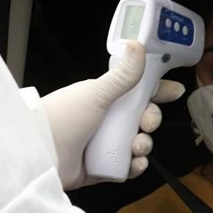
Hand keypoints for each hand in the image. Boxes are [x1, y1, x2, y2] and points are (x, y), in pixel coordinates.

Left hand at [39, 41, 185, 189]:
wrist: (39, 155)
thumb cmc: (63, 117)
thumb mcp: (96, 93)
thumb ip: (122, 75)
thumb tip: (138, 44)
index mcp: (104, 98)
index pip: (137, 92)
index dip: (157, 92)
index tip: (173, 92)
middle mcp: (106, 120)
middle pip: (142, 119)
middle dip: (151, 121)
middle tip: (146, 124)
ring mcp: (104, 145)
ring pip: (138, 144)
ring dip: (144, 145)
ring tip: (136, 148)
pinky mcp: (101, 168)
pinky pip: (127, 167)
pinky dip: (135, 167)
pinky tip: (134, 164)